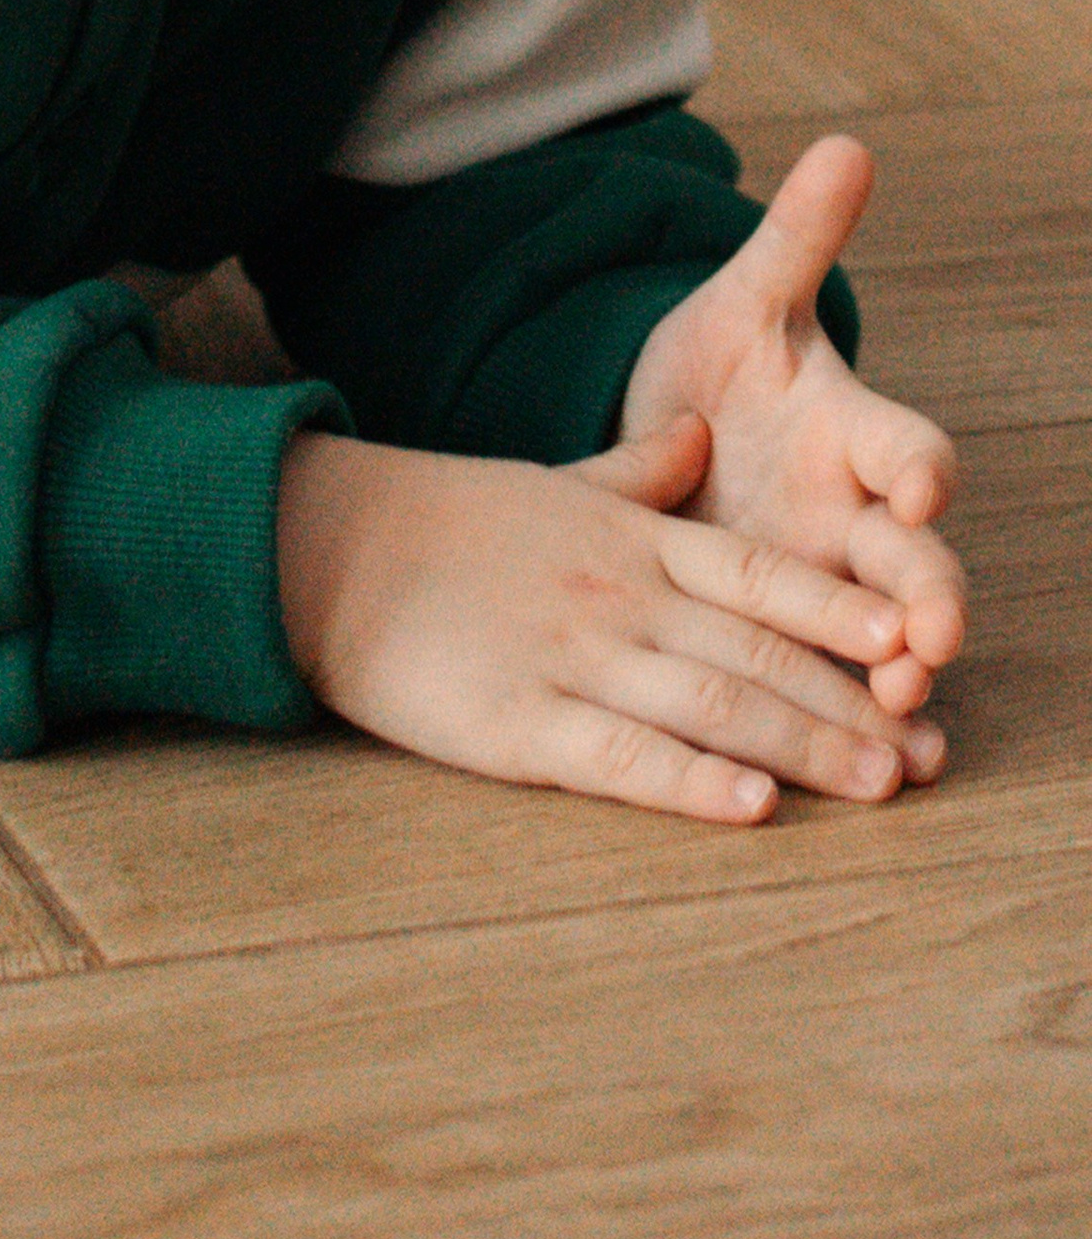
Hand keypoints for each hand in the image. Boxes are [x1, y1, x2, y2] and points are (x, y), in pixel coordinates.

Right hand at [277, 409, 945, 822]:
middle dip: (841, 703)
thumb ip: (635, 473)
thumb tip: (700, 434)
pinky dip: (690, 782)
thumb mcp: (550, 480)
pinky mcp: (513, 720)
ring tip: (870, 784)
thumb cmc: (441, 518)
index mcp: (625, 538)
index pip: (758, 575)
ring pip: (707, 704)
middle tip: (915, 752)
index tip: (907, 640)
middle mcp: (613, 594)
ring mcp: (567, 655)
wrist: (323, 542)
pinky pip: (619, 755)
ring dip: (798, 746)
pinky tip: (747, 805)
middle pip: (753, 651)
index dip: (839, 610)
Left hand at [621, 135, 964, 718]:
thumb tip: (848, 145)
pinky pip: (848, 690)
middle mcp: (861, 515)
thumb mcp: (745, 306)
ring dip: (907, 681)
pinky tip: (889, 771)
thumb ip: (796, 240)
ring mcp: (834, 583)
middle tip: (924, 641)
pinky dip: (871, 729)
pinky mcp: (797, 636)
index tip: (920, 480)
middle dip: (926, 599)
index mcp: (855, 432)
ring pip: (893, 638)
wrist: (678, 440)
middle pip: (916, 559)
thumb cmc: (725, 368)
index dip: (916, 463)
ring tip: (906, 727)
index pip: (907, 445)